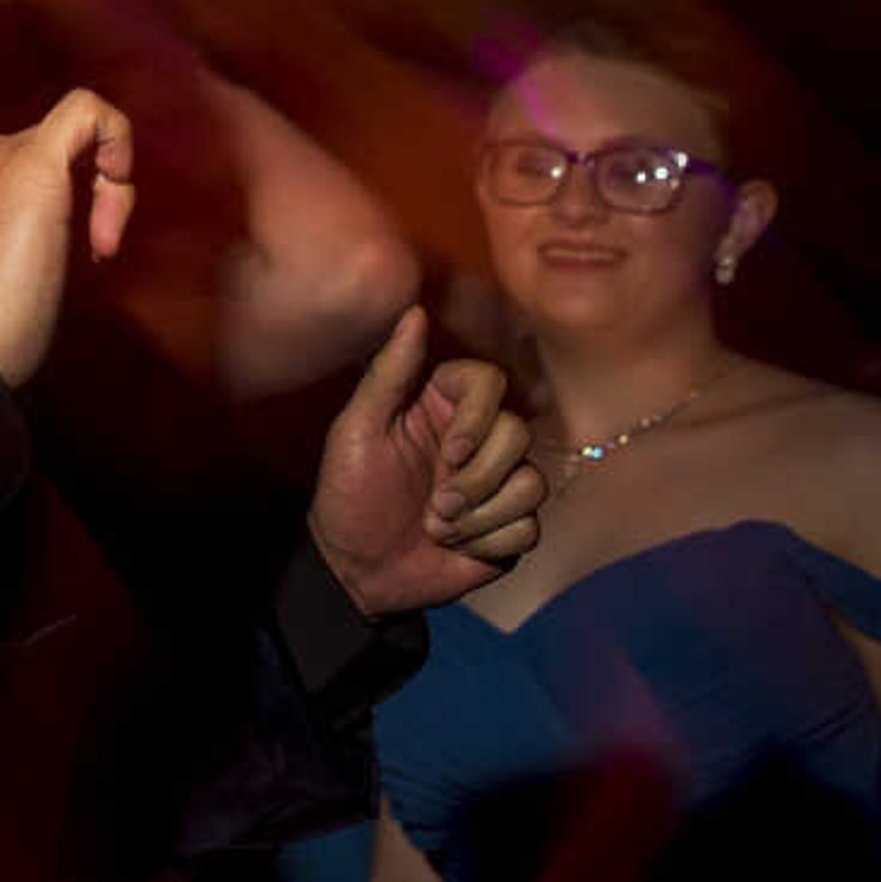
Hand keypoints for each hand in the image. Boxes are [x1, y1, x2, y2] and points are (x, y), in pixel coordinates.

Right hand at [0, 88, 133, 388]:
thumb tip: (54, 214)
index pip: (11, 160)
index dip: (52, 198)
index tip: (58, 249)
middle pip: (45, 147)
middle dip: (80, 197)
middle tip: (91, 253)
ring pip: (71, 140)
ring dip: (98, 194)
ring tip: (95, 250)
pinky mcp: (32, 163)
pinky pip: (89, 113)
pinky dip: (118, 140)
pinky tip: (117, 191)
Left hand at [306, 309, 543, 617]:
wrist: (357, 571)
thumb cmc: (349, 494)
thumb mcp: (357, 429)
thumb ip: (389, 371)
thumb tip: (416, 310)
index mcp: (440, 408)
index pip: (491, 381)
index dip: (480, 418)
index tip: (449, 453)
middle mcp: (475, 441)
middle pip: (518, 433)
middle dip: (478, 478)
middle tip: (435, 505)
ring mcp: (495, 486)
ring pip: (532, 483)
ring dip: (482, 514)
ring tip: (439, 527)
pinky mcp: (507, 529)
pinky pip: (530, 527)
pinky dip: (491, 543)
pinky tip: (458, 548)